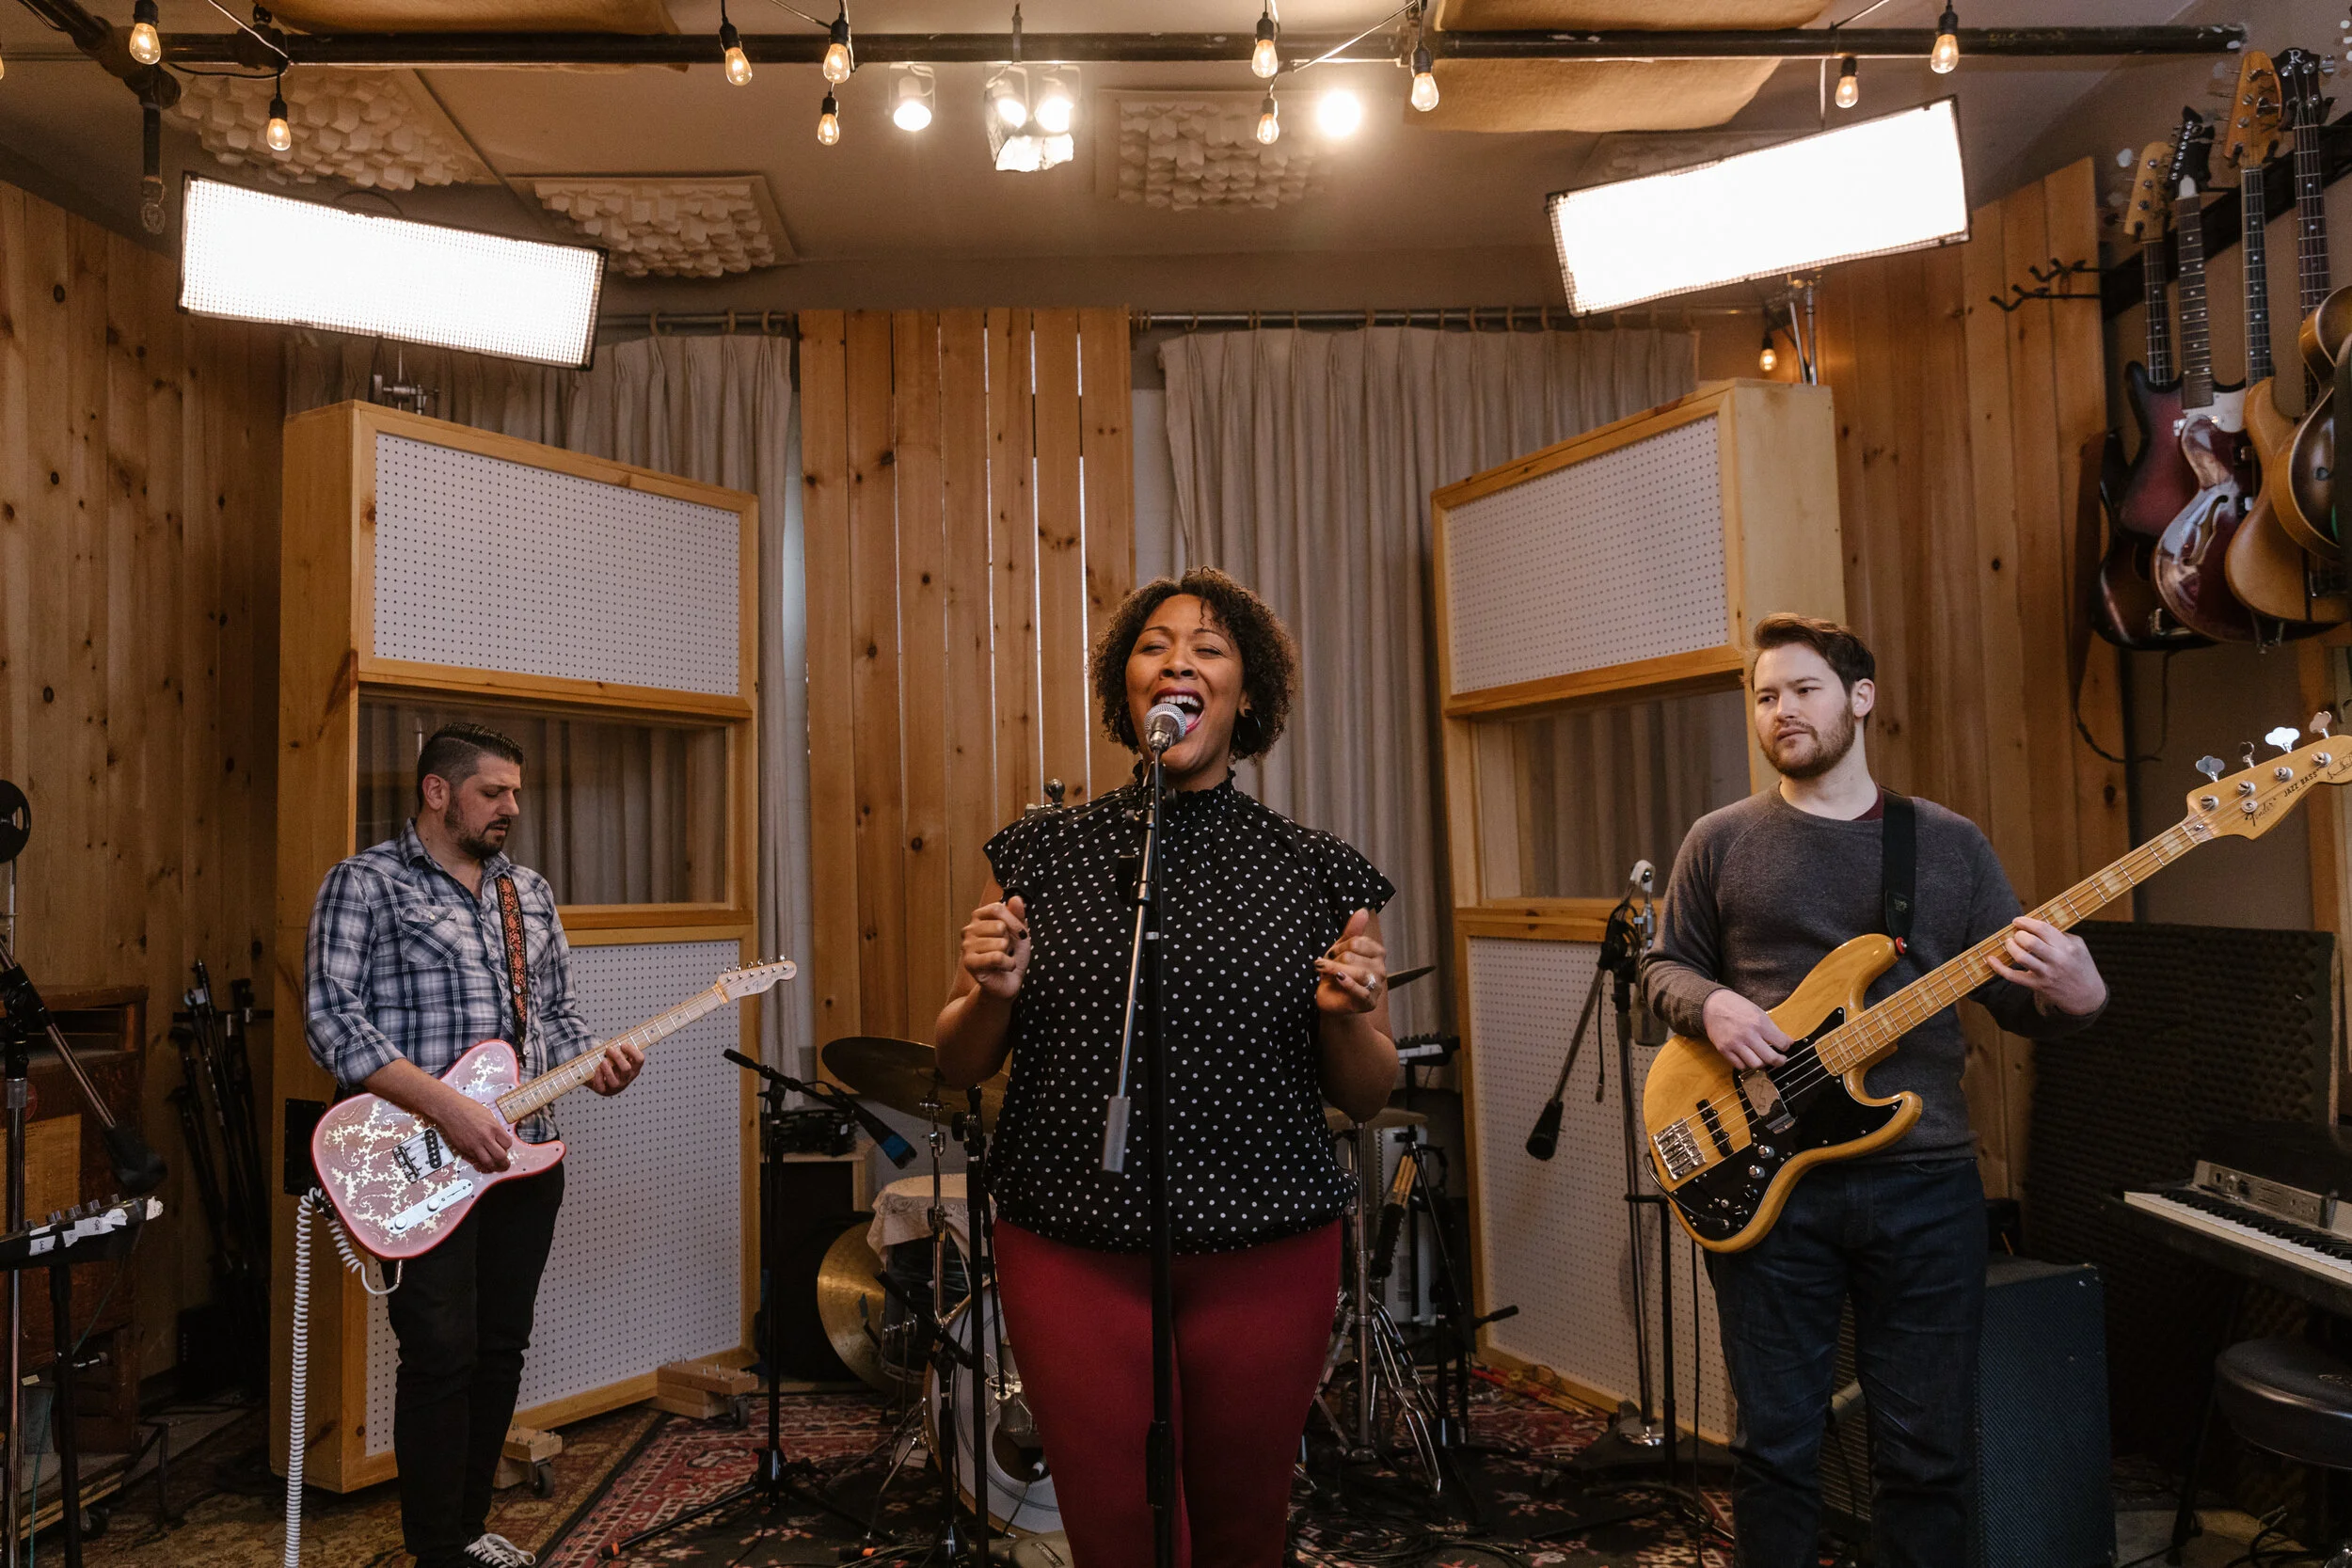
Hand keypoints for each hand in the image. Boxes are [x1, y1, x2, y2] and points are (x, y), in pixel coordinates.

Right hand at [433, 1086, 515, 1172]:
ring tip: (497, 1167)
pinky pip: (476, 1159)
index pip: (508, 1144)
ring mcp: (475, 1145)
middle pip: (501, 1156)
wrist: (449, 1109)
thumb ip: (494, 1126)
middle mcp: (485, 1137)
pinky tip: (483, 1161)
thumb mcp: (487, 1114)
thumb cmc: (467, 1108)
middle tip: (505, 1164)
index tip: (505, 1147)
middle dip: (505, 1162)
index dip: (507, 1146)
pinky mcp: (465, 1149)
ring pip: (489, 1162)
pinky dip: (481, 1162)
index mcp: (493, 1127)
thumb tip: (499, 1136)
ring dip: (494, 1166)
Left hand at [587, 1038, 644, 1095]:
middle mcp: (627, 1078)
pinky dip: (599, 1077)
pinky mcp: (604, 1091)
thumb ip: (619, 1049)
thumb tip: (615, 1041)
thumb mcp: (618, 1056)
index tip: (623, 1044)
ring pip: (614, 1082)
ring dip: (608, 1070)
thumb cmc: (612, 1063)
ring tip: (603, 1061)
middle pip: (626, 1069)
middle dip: (617, 1057)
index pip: (640, 1060)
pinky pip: (602, 1086)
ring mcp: (616, 1086)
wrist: (602, 1078)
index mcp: (634, 1068)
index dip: (632, 1051)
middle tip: (609, 1049)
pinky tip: (597, 1069)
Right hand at [961, 896, 1030, 1000]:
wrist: (1008, 983)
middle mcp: (969, 929)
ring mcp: (966, 946)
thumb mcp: (1020, 932)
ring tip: (1003, 960)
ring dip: (1010, 955)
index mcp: (979, 918)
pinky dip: (1008, 964)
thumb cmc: (1012, 955)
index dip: (1014, 922)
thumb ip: (1018, 915)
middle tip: (1006, 951)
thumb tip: (1015, 898)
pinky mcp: (969, 963)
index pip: (998, 908)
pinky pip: (996, 957)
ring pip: (1000, 943)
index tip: (1020, 934)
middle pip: (1000, 926)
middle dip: (1011, 941)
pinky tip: (1004, 968)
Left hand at [1315, 909, 1385, 1014]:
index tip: (1333, 954)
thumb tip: (1363, 910)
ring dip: (1334, 970)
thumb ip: (1353, 931)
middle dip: (1335, 960)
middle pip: (1352, 956)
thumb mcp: (1342, 948)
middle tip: (1326, 965)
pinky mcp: (1368, 1001)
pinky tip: (1337, 979)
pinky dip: (1347, 983)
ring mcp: (1376, 986)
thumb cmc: (1339, 972)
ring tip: (1323, 969)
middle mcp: (1381, 969)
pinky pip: (1360, 990)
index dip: (1340, 947)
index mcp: (1378, 953)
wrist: (1333, 998)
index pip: (1357, 942)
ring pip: (1357, 972)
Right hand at [1704, 988, 1791, 1069]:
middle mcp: (1748, 1034)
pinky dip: (1746, 1063)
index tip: (1786, 1046)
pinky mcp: (1724, 1049)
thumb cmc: (1737, 1007)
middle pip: (1771, 1058)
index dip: (1787, 1046)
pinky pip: (1740, 1065)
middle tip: (1781, 1060)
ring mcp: (1735, 1043)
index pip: (1782, 1043)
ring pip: (1756, 1065)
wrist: (1713, 1005)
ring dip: (1762, 1063)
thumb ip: (1771, 1028)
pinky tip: (1748, 1057)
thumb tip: (1785, 1042)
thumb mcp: (1758, 1012)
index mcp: (1759, 1023)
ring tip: (1763, 1058)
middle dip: (1780, 1061)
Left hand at [1986, 916, 2106, 1016]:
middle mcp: (2057, 960)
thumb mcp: (2079, 947)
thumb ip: (2061, 934)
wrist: (2087, 996)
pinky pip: (2013, 976)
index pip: (2043, 929)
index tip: (2017, 921)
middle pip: (2031, 942)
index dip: (2026, 922)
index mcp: (2068, 947)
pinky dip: (1999, 967)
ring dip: (2010, 947)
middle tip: (2016, 934)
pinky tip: (1990, 959)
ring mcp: (2047, 974)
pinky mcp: (2038, 986)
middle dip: (2019, 935)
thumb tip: (2037, 924)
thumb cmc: (2081, 966)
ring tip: (2009, 943)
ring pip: (2021, 957)